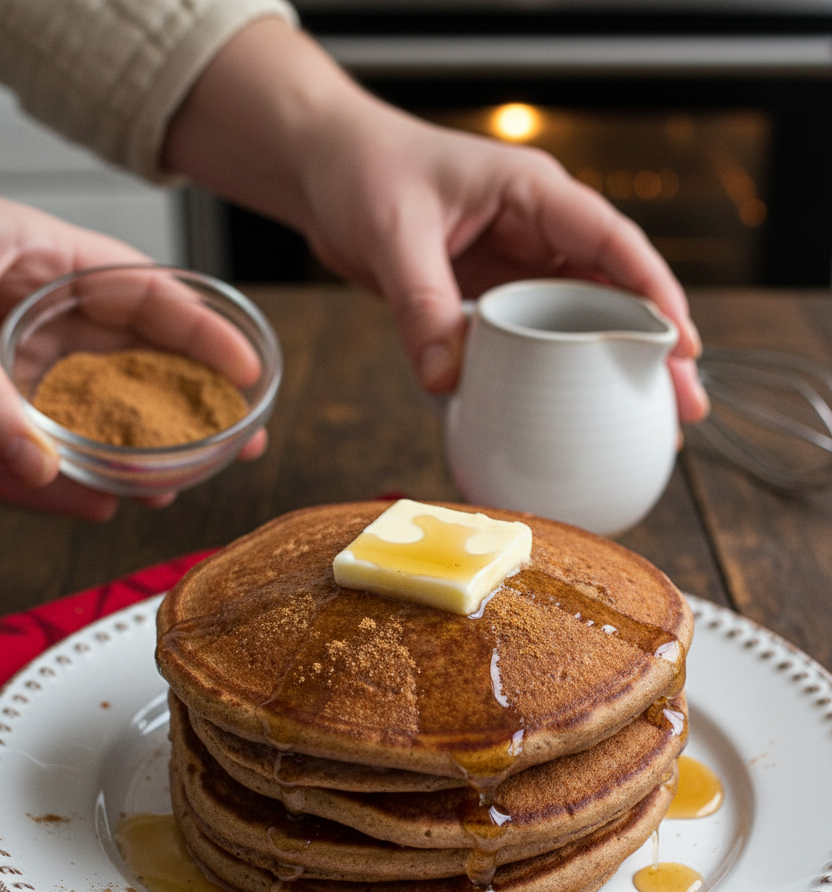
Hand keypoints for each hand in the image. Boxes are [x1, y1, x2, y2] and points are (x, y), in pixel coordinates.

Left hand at [0, 200, 266, 518]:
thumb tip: (40, 465)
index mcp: (31, 254)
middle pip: (124, 356)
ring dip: (122, 453)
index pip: (142, 289)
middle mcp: (22, 306)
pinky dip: (51, 474)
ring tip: (161, 490)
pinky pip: (23, 441)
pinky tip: (89, 503)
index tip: (247, 373)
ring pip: (79, 407)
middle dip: (180, 405)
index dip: (201, 331)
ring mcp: (0, 357)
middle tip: (237, 443)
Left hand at [163, 20, 706, 424]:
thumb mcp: (392, 232)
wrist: (322, 170)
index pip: (612, 243)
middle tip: (685, 407)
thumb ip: (421, 303)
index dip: (655, 293)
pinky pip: (534, 341)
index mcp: (533, 194)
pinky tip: (573, 418)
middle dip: (655, 349)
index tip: (683, 345)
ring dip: (614, 371)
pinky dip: (557, 377)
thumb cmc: (361, 170)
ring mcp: (517, 266)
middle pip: (615, 292)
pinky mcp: (491, 297)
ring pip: (581, 322)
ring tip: (649, 425)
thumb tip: (446, 381)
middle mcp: (538, 231)